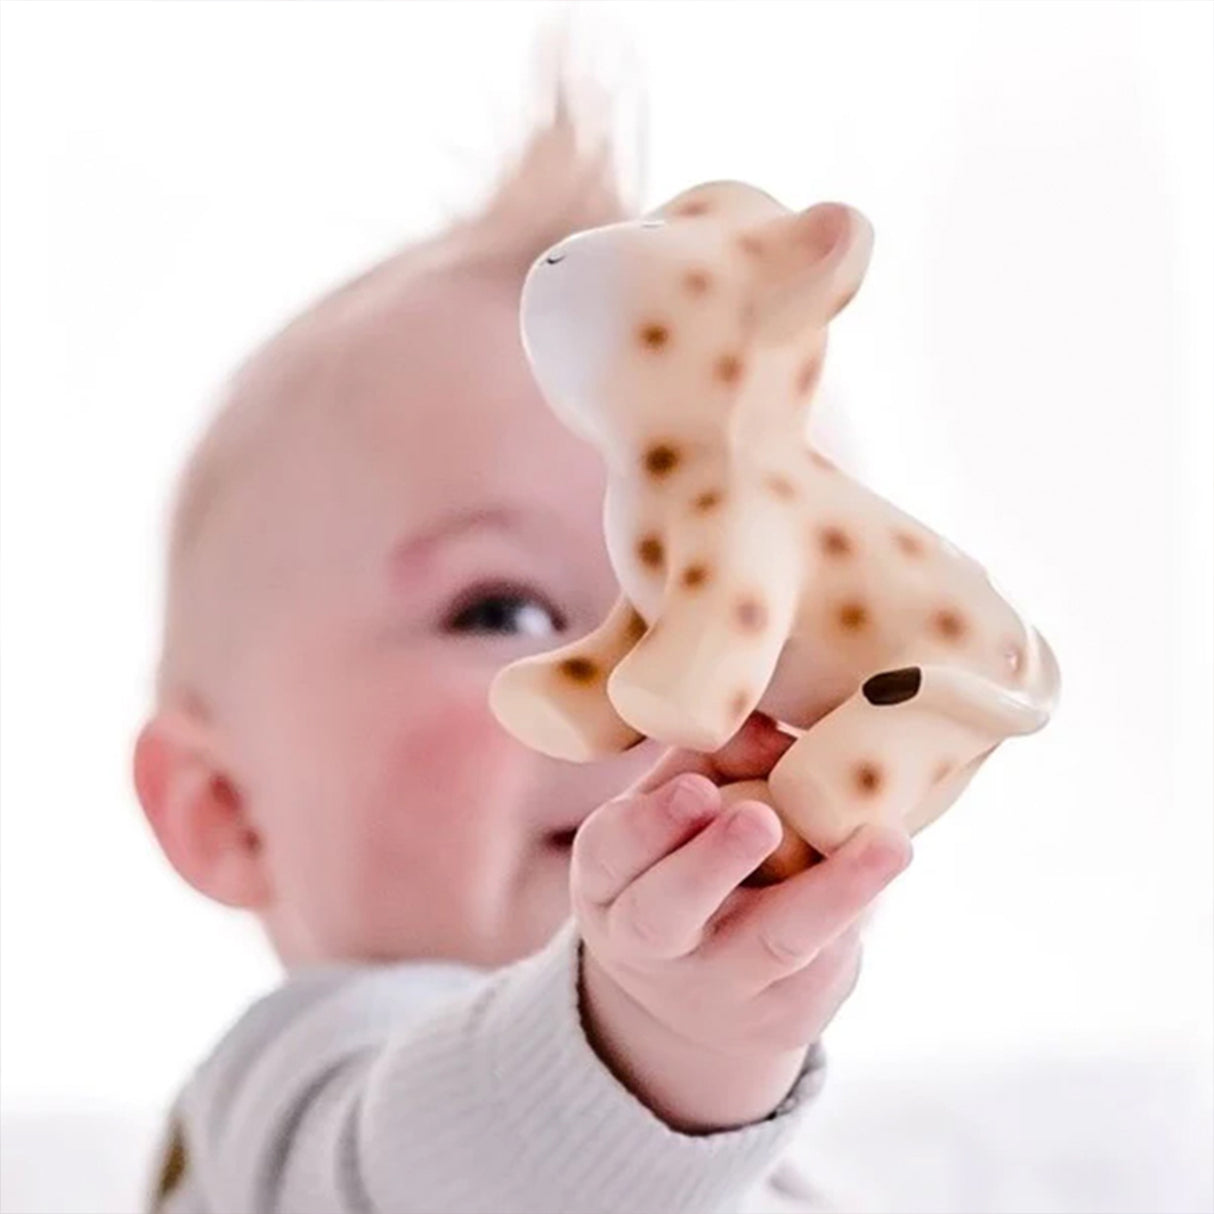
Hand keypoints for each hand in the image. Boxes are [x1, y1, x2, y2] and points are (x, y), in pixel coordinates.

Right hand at [571, 715, 910, 1131]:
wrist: (701, 989)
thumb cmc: (687, 856)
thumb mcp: (674, 803)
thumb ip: (713, 757)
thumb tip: (773, 735)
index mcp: (608, 879)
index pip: (611, 854)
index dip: (650, 825)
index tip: (698, 790)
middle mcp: (647, 943)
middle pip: (665, 914)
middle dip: (712, 864)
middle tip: (761, 820)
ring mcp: (717, 988)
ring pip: (772, 945)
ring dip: (831, 892)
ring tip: (887, 844)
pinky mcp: (784, 1016)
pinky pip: (825, 962)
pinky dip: (860, 907)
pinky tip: (889, 860)